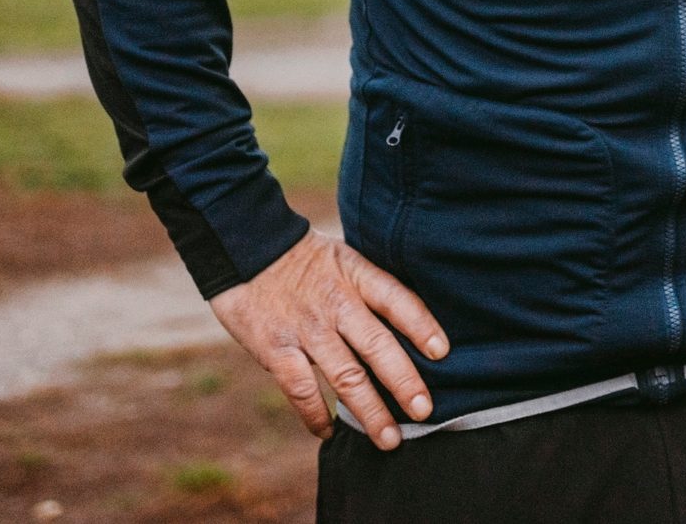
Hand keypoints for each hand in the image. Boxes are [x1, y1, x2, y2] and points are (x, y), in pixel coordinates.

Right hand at [208, 228, 448, 448]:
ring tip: (389, 439)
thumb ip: (368, 289)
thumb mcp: (342, 258)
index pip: (395, 299)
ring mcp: (305, 328)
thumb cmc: (301, 257)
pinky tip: (329, 431)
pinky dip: (316, 415)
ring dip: (369, 411)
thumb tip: (405, 328)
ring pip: (344, 375)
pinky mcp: (275, 349)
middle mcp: (335, 303)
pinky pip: (300, 389)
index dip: (421, 325)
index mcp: (355, 275)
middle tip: (425, 411)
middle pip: (376, 345)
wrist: (243, 246)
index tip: (442, 352)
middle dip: (403, 381)